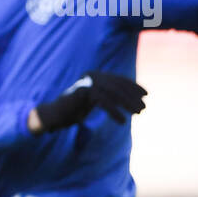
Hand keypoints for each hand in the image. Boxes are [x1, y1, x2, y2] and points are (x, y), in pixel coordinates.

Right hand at [32, 71, 146, 132]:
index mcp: (94, 75)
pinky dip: (114, 112)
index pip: (118, 79)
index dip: (133, 86)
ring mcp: (86, 82)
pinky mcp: (83, 92)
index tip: (145, 95)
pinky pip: (103, 101)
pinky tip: (121, 121)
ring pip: (113, 92)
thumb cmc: (72, 110)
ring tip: (137, 114)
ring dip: (127, 104)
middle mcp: (91, 75)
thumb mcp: (93, 101)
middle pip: (118, 86)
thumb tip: (128, 98)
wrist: (52, 116)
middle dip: (132, 97)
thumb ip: (107, 96)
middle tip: (143, 108)